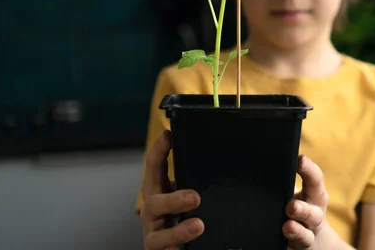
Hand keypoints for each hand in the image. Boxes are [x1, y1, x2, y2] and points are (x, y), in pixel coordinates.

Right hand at [140, 130, 204, 249]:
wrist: (173, 245)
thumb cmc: (180, 214)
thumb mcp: (184, 192)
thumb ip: (195, 180)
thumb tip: (222, 161)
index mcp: (158, 191)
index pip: (154, 166)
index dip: (159, 150)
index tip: (169, 135)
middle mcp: (152, 212)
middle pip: (153, 202)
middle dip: (173, 199)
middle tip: (195, 197)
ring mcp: (155, 234)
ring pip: (159, 235)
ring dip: (179, 231)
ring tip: (198, 226)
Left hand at [283, 155, 328, 249]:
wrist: (309, 236)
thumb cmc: (298, 203)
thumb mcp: (294, 190)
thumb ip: (284, 180)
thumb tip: (263, 163)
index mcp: (315, 195)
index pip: (315, 180)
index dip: (309, 170)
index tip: (300, 160)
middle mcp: (314, 215)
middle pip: (313, 212)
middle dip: (303, 209)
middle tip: (291, 206)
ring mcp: (307, 233)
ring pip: (306, 235)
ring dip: (297, 231)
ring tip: (287, 226)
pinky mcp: (298, 246)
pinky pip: (296, 246)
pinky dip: (290, 242)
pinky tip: (282, 238)